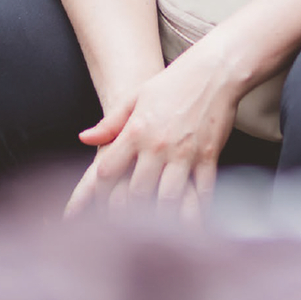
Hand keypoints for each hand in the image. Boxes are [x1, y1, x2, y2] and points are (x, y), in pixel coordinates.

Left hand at [63, 46, 240, 221]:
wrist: (216, 70)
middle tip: (126, 226)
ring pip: (168, 198)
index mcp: (136, 131)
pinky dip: (197, 210)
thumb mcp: (137, 96)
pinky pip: (201, 191)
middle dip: (130, 212)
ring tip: (156, 229)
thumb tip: (84, 139)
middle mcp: (157, 146)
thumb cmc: (175, 82)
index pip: (107, 172)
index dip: (100, 191)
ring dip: (162, 217)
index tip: (101, 201)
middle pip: (136, 193)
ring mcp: (184, 153)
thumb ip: (110, 122)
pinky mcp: (208, 156)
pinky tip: (192, 221)